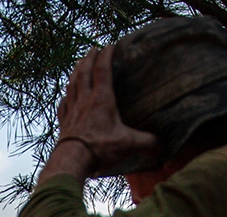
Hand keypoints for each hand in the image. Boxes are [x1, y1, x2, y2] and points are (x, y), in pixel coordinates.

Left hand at [39, 46, 159, 183]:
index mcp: (101, 99)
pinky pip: (63, 104)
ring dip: (75, 72)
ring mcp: (72, 111)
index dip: (106, 55)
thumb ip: (148, 142)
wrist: (71, 161)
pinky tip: (66, 96)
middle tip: (92, 49)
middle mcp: (84, 101)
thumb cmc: (99, 149)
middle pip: (84, 72)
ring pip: (72, 85)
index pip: (102, 70)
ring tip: (78, 65)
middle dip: (88, 58)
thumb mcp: (129, 145)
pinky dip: (65, 96)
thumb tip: (163, 145)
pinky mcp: (64, 123)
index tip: (110, 45)